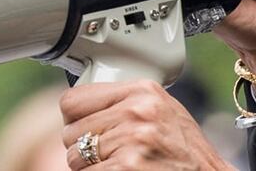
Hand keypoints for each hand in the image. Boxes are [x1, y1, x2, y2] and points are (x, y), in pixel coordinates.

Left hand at [59, 80, 234, 169]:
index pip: (73, 100)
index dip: (75, 119)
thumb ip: (125, 104)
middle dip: (83, 147)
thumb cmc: (185, 152)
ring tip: (119, 164)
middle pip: (71, 131)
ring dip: (90, 167)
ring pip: (75, 157)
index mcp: (142, 91)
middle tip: (110, 154)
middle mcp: (137, 111)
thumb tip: (78, 108)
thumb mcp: (160, 111)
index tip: (87, 128)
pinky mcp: (127, 167)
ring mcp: (132, 140)